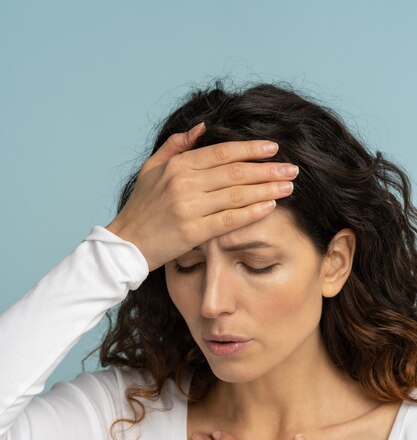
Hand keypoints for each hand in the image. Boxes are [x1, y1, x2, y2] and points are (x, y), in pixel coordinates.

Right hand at [105, 122, 298, 271]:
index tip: (273, 148)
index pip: (222, 152)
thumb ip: (176, 145)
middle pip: (235, 172)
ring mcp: (189, 208)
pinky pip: (229, 220)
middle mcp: (185, 183)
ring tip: (288, 186)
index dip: (250, 149)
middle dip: (267, 169)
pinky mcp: (193, 232)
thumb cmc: (141, 206)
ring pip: (236, 194)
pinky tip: (270, 206)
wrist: (126, 243)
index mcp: (178, 165)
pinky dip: (251, 212)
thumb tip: (202, 128)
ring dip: (267, 189)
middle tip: (292, 169)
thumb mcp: (151, 168)